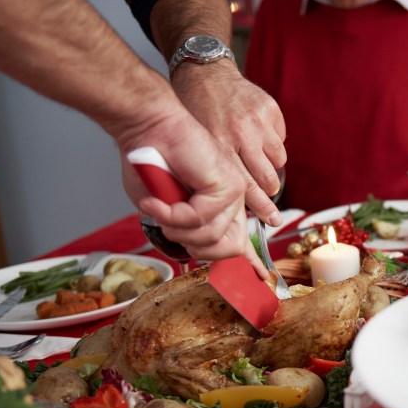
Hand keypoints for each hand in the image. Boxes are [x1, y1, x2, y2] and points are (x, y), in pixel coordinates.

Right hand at [117, 104, 270, 280]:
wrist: (147, 128)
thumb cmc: (149, 164)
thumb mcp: (163, 207)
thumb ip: (181, 228)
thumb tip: (192, 249)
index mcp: (222, 207)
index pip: (242, 241)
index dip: (250, 263)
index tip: (260, 279)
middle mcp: (232, 201)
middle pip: (228, 249)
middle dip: (193, 246)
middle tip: (169, 224)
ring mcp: (233, 192)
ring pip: (210, 237)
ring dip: (175, 227)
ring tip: (159, 205)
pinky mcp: (227, 185)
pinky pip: (199, 219)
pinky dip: (172, 214)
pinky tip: (158, 200)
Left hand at [172, 61, 287, 226]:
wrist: (205, 74)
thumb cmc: (197, 113)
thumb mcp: (199, 143)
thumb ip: (218, 170)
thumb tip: (236, 203)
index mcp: (220, 145)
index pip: (247, 185)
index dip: (262, 207)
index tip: (273, 221)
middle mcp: (241, 134)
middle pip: (268, 177)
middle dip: (269, 189)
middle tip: (267, 191)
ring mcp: (258, 120)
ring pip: (278, 160)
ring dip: (271, 165)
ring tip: (257, 158)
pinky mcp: (270, 109)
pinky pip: (281, 139)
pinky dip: (272, 143)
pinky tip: (257, 136)